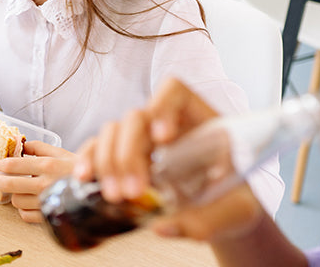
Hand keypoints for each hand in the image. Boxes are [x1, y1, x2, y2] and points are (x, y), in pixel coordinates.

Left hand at [0, 141, 76, 222]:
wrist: (103, 190)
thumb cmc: (83, 170)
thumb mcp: (62, 152)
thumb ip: (40, 147)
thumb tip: (21, 143)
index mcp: (48, 165)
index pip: (15, 165)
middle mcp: (46, 184)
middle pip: (9, 185)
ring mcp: (47, 201)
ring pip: (16, 202)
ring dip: (14, 195)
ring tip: (22, 190)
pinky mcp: (49, 217)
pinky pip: (26, 216)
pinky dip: (24, 210)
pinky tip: (30, 202)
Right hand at [74, 78, 264, 240]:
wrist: (223, 209)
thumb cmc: (234, 201)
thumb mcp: (235, 212)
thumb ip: (207, 220)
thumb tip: (162, 228)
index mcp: (200, 121)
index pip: (174, 91)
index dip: (163, 107)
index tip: (163, 139)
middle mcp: (166, 123)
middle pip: (136, 117)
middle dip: (129, 154)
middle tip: (134, 191)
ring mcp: (142, 138)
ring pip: (112, 131)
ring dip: (108, 161)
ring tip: (115, 195)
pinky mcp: (124, 155)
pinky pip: (96, 148)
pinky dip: (87, 160)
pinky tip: (85, 178)